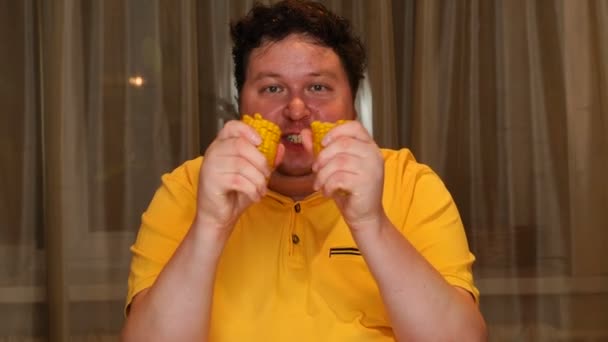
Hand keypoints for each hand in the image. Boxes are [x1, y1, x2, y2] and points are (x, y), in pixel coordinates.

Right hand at [195, 120, 282, 239]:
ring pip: (242, 165)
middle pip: (240, 145)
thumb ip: (266, 159)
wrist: (218, 216)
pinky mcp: (212, 181)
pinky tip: (255, 196)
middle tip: (267, 175)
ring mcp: (211, 166)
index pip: (231, 126)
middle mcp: (213, 152)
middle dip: (260, 161)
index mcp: (222, 145)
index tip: (260, 141)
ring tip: (261, 189)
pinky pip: (239, 181)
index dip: (247, 130)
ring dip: (258, 179)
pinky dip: (252, 190)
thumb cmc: (234, 192)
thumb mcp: (254, 173)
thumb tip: (280, 147)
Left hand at [312, 121, 385, 231]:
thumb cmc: (350, 190)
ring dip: (323, 174)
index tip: (323, 143)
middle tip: (316, 169)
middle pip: (342, 143)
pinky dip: (328, 185)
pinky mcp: (366, 183)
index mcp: (369, 146)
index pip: (354, 127)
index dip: (335, 131)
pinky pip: (339, 178)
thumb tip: (305, 133)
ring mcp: (371, 169)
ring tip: (320, 184)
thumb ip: (322, 149)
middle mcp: (373, 154)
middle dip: (323, 157)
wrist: (364, 216)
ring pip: (339, 162)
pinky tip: (328, 192)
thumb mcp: (335, 167)